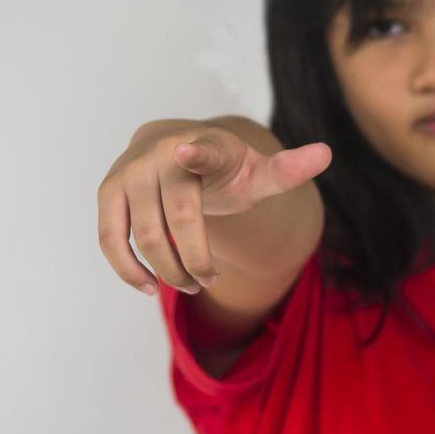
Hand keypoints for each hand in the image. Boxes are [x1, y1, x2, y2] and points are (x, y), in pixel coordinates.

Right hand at [97, 119, 331, 294]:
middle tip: (208, 280)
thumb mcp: (257, 171)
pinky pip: (110, 238)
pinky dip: (126, 268)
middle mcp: (161, 154)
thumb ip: (287, 170)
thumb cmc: (224, 168)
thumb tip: (326, 153)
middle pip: (177, 217)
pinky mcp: (108, 192)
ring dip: (166, 269)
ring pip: (141, 233)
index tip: (188, 152)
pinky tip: (148, 288)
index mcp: (204, 145)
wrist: (177, 148)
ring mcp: (129, 171)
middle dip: (195, 258)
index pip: (202, 150)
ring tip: (187, 286)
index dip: (196, 152)